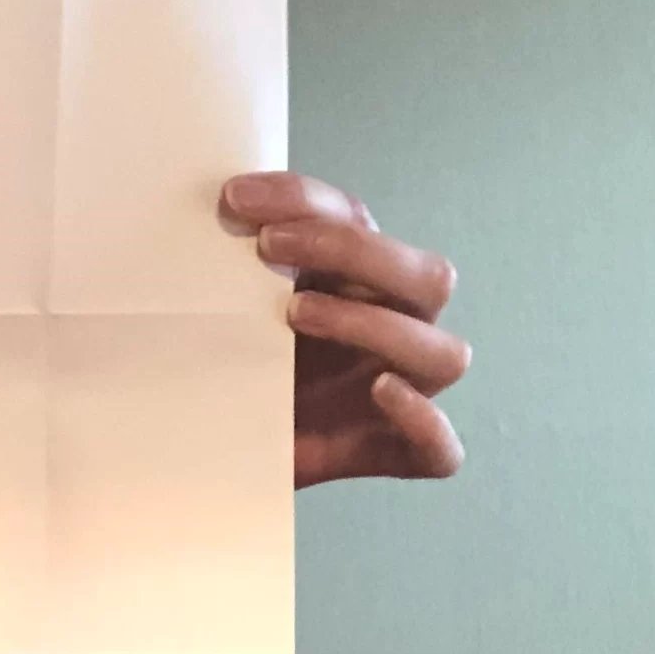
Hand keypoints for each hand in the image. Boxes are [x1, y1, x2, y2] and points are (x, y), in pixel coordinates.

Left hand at [220, 173, 470, 489]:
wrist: (210, 447)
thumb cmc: (227, 369)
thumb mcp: (225, 312)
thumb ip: (232, 268)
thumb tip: (211, 215)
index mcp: (363, 280)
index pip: (360, 222)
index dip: (305, 200)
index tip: (236, 199)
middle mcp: (398, 328)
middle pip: (427, 277)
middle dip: (350, 250)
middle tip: (268, 248)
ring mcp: (405, 391)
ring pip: (444, 354)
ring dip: (376, 325)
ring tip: (296, 314)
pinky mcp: (396, 454)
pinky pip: (442, 450)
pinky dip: (424, 422)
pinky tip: (382, 393)